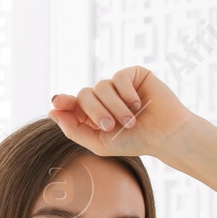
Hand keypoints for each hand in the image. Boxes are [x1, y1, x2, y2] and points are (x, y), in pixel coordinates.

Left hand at [47, 66, 197, 160]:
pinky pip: (119, 77)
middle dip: (95, 112)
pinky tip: (138, 105)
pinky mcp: (133, 74)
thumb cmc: (134, 142)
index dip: (63, 102)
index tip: (56, 102)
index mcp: (92, 113)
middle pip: (84, 94)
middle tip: (111, 127)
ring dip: (114, 107)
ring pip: (101, 86)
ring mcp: (118, 85)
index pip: (72, 103)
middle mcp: (103, 97)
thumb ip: (74, 130)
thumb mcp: (99, 143)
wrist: (165, 136)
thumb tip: (51, 112)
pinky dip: (126, 93)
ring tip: (130, 122)